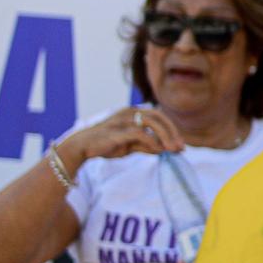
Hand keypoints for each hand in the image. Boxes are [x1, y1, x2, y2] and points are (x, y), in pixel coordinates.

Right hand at [67, 106, 186, 165]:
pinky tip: (157, 151)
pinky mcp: (117, 130)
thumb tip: (164, 149)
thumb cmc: (106, 144)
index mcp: (133, 112)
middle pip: (159, 117)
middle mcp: (130, 111)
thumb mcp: (130, 145)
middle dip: (172, 132)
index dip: (172, 130)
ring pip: (152, 122)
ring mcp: (123, 119)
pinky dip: (151, 142)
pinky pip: (140, 133)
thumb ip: (146, 145)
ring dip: (165, 136)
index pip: (159, 116)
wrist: (81, 147)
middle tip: (180, 148)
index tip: (180, 145)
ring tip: (172, 150)